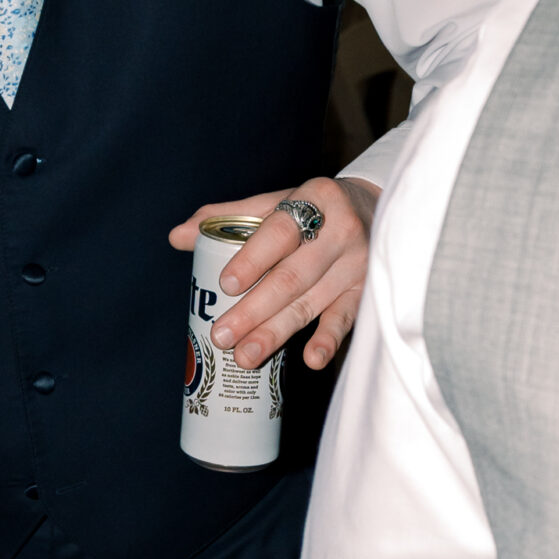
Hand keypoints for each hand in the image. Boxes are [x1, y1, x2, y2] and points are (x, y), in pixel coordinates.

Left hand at [168, 177, 379, 372]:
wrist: (381, 210)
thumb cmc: (314, 208)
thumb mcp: (278, 201)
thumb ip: (228, 216)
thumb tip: (177, 236)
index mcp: (314, 199)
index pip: (280, 231)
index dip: (253, 258)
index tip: (226, 284)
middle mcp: (340, 232)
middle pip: (292, 276)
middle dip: (254, 310)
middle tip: (222, 336)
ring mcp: (357, 265)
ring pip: (312, 303)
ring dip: (277, 332)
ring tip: (245, 356)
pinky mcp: (368, 290)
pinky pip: (347, 318)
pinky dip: (329, 339)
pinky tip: (310, 359)